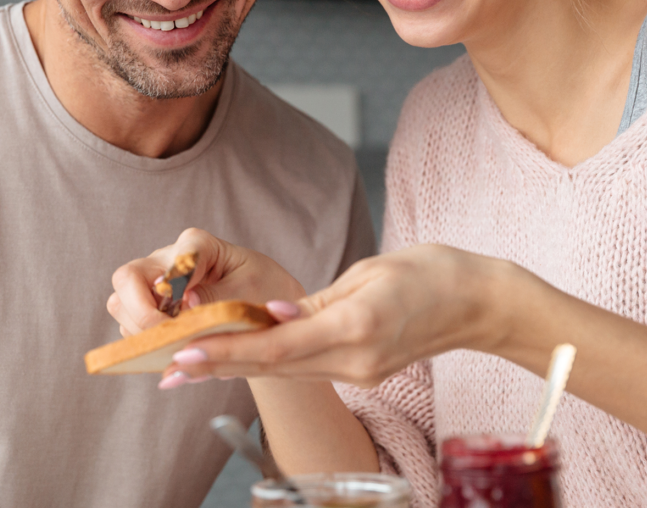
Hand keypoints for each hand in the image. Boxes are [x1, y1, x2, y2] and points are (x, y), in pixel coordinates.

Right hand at [107, 228, 306, 336]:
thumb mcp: (250, 292)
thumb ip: (219, 296)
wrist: (269, 308)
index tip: (191, 309)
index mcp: (197, 246)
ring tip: (173, 345)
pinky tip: (172, 351)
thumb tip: (186, 302)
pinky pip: (131, 328)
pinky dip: (146, 343)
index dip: (174, 285)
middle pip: (127, 278)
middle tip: (169, 337)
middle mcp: (167, 261)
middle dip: (141, 313)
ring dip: (141, 331)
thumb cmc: (264, 290)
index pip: (174, 257)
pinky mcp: (150, 310)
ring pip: (121, 305)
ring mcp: (154, 286)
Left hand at [165, 243, 520, 387]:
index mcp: (355, 328)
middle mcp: (355, 360)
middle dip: (218, 366)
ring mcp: (361, 373)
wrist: (479, 303)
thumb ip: (317, 301)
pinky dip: (271, 362)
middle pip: (274, 367)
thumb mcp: (370, 272)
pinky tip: (239, 357)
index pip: (276, 346)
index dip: (226, 351)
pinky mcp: (364, 374)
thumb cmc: (430, 273)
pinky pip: (308, 369)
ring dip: (238, 367)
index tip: (184, 355)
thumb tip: (272, 316)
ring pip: (287, 371)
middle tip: (167, 369)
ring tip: (188, 366)